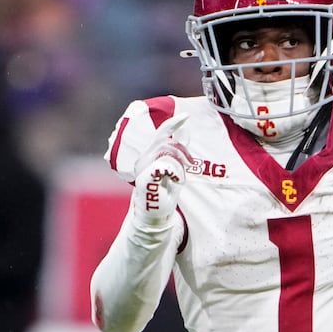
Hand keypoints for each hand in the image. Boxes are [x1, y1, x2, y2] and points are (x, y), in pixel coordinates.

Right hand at [130, 115, 193, 230]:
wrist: (155, 215)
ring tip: (179, 178)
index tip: (186, 116)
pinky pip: (164, 165)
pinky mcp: (144, 179)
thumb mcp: (176, 168)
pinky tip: (176, 181)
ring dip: (179, 164)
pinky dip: (175, 172)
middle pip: (166, 141)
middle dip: (182, 150)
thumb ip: (178, 151)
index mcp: (149, 155)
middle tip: (189, 164)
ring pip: (166, 152)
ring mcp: (142, 169)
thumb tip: (184, 131)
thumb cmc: (164, 192)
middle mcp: (143, 159)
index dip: (174, 123)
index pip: (161, 133)